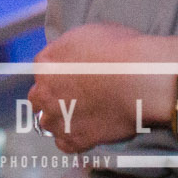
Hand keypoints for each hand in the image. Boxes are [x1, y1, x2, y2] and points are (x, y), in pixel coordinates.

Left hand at [27, 24, 177, 152]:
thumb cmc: (120, 52)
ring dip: (61, 118)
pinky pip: (64, 144)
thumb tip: (72, 55)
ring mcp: (59, 119)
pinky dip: (73, 138)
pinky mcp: (75, 140)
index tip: (71, 74)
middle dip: (52, 96)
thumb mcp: (88, 34)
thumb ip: (70, 48)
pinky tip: (85, 130)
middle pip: (39, 97)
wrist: (139, 80)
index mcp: (47, 65)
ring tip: (81, 115)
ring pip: (48, 123)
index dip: (58, 72)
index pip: (42, 70)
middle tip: (73, 95)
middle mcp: (46, 94)